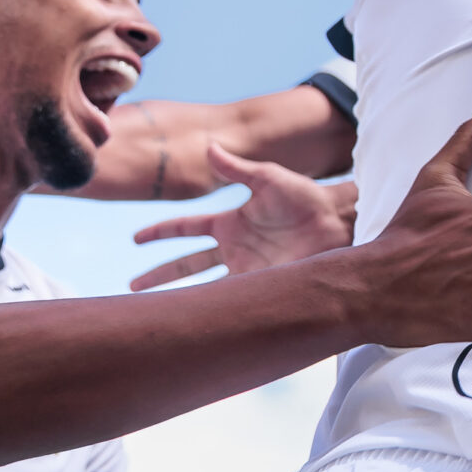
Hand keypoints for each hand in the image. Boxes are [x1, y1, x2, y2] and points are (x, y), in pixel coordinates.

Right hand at [128, 145, 358, 290]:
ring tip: (156, 312)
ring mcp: (246, 270)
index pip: (185, 229)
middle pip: (187, 265)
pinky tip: (198, 325)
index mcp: (229, 223)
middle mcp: (234, 249)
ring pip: (204, 287)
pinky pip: (233, 301)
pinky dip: (216, 312)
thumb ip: (235, 168)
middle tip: (132, 289)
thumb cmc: (305, 196)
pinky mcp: (262, 286)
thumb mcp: (267, 177)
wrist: (338, 221)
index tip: (136, 239)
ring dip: (180, 298)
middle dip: (159, 276)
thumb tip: (209, 146)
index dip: (160, 233)